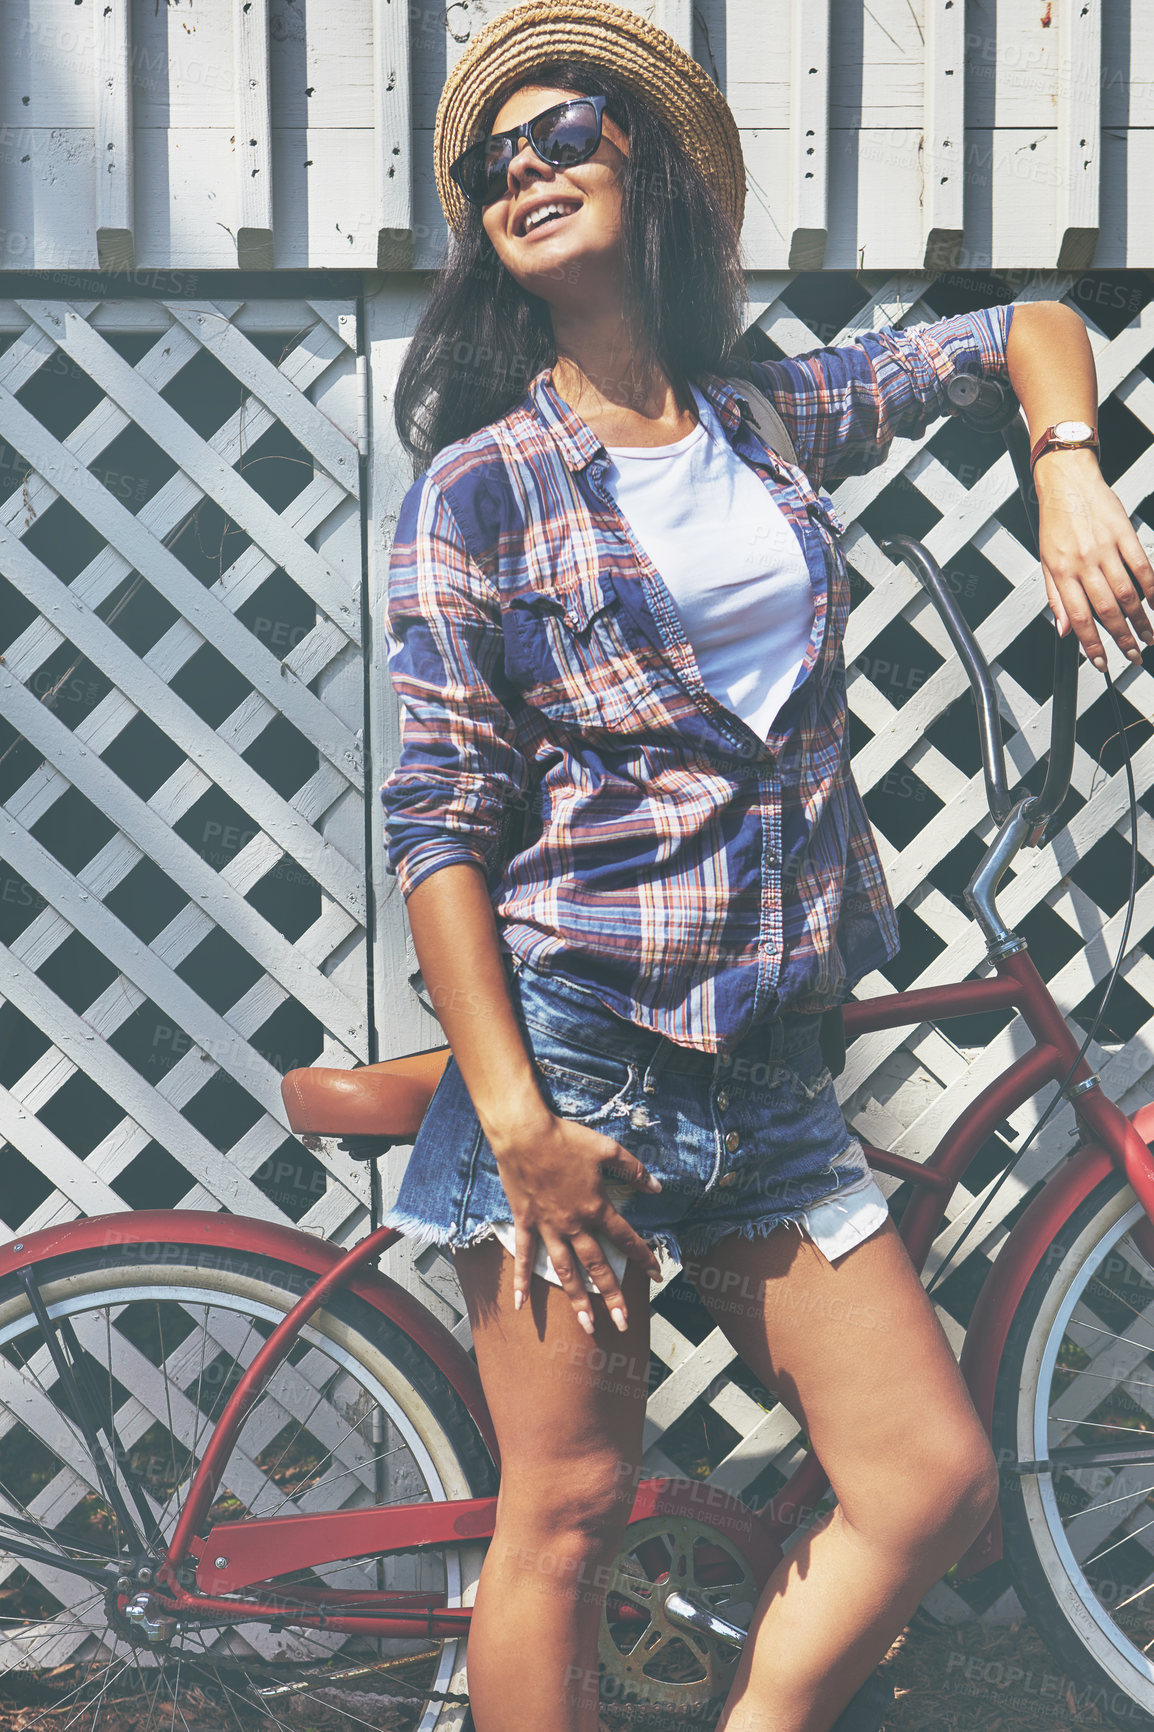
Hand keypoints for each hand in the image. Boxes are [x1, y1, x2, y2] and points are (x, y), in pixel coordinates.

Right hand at [492, 1112, 662, 1333]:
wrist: (524, 1134)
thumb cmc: (566, 1139)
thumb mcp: (607, 1149)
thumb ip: (634, 1170)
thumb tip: (658, 1187)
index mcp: (596, 1208)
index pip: (626, 1239)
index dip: (643, 1257)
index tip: (657, 1276)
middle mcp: (574, 1225)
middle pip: (598, 1266)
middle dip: (613, 1296)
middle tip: (623, 1322)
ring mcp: (548, 1227)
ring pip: (566, 1271)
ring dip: (577, 1300)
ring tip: (587, 1326)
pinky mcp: (526, 1223)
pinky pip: (525, 1256)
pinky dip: (521, 1281)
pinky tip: (520, 1304)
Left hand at [1034, 448, 1153, 671]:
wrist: (1067, 482)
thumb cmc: (1055, 521)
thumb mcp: (1045, 561)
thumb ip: (1054, 597)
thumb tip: (1062, 629)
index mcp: (1061, 572)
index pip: (1079, 618)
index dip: (1091, 645)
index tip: (1102, 662)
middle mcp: (1083, 562)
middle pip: (1107, 610)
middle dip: (1122, 639)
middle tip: (1132, 655)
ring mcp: (1105, 549)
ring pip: (1127, 593)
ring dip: (1140, 620)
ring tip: (1148, 636)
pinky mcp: (1124, 534)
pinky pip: (1142, 566)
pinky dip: (1153, 588)